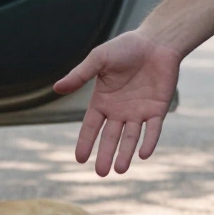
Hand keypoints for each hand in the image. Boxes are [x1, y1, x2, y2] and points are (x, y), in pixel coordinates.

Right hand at [53, 30, 182, 175]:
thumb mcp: (99, 59)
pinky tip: (142, 154)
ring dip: (125, 154)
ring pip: (131, 138)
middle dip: (105, 155)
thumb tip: (56, 88)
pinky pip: (153, 130)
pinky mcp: (157, 110)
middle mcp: (119, 111)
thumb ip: (80, 75)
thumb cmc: (126, 47)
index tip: (79, 159)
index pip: (91, 127)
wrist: (156, 41)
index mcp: (103, 101)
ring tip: (120, 170)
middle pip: (110, 138)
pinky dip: (148, 142)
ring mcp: (139, 112)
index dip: (85, 142)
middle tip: (101, 173)